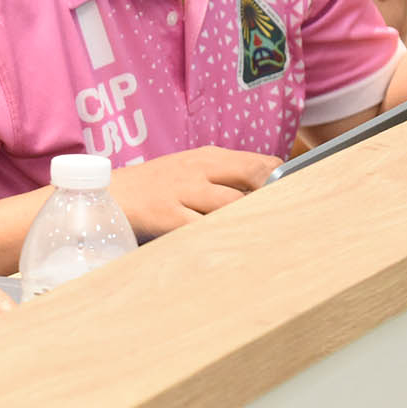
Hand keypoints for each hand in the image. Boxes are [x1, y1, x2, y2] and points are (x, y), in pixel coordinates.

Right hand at [107, 147, 278, 234]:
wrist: (106, 195)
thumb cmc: (153, 188)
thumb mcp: (188, 172)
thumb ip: (223, 178)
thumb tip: (267, 195)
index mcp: (208, 157)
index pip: (260, 162)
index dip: (283, 180)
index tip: (299, 197)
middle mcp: (199, 169)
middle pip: (253, 176)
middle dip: (275, 195)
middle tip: (293, 218)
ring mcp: (183, 191)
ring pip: (233, 204)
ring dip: (252, 219)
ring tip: (269, 238)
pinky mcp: (168, 215)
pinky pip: (204, 228)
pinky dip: (223, 238)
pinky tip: (235, 250)